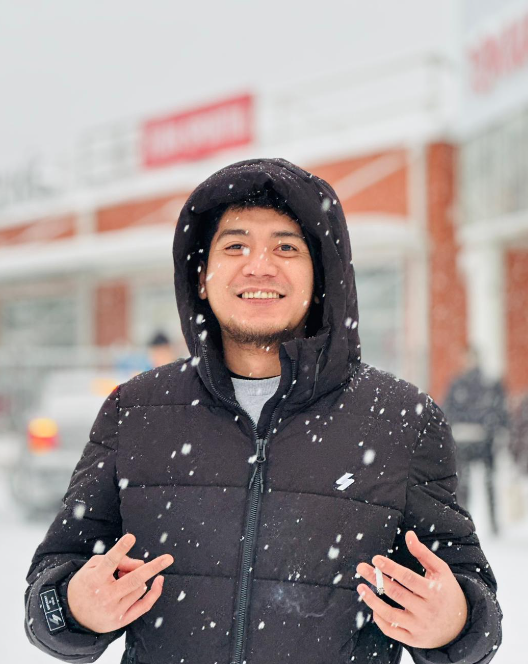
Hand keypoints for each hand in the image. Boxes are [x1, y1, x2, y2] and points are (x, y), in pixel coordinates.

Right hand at [67, 533, 172, 632]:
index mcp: (94, 579)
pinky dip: (154, 593)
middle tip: (169, 558)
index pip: (109, 562)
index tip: (131, 537)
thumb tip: (141, 564)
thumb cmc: (87, 584)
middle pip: (133, 579)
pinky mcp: (121, 621)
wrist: (72, 615)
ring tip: (123, 579)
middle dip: (153, 568)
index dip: (120, 549)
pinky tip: (158, 581)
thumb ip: (116, 560)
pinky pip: (144, 606)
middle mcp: (104, 596)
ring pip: (139, 588)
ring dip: (138, 579)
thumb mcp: (93, 566)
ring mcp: (113, 611)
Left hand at [356, 530, 467, 648]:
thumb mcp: (441, 571)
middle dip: (376, 579)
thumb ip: (423, 553)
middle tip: (361, 568)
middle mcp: (427, 611)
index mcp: (434, 592)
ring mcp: (420, 627)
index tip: (375, 559)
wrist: (460, 626)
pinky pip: (392, 631)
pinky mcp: (414, 640)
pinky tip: (373, 607)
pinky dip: (380, 620)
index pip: (408, 578)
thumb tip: (408, 534)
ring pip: (391, 615)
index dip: (391, 568)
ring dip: (372, 601)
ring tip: (361, 588)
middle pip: (396, 593)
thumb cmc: (446, 591)